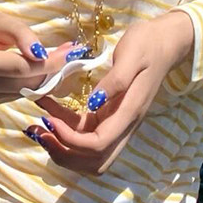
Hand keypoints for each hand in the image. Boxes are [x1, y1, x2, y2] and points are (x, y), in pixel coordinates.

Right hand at [0, 1, 71, 103]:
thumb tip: (42, 55)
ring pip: (24, 91)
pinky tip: (39, 69)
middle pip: (24, 83)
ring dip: (44, 77)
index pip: (20, 68)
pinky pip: (18, 94)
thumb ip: (23, 35)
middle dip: (50, 70)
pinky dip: (32, 83)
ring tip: (56, 59)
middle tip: (70, 54)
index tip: (71, 53)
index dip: (48, 64)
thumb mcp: (3, 20)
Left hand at [32, 11, 193, 173]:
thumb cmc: (147, 44)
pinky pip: (85, 131)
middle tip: (40, 133)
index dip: (71, 140)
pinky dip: (64, 128)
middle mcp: (123, 125)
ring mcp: (116, 122)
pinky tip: (47, 111)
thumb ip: (114, 81)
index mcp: (129, 113)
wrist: (164, 42)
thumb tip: (93, 104)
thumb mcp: (131, 55)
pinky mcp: (109, 115)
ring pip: (89, 153)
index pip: (98, 145)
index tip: (50, 120)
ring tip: (38, 129)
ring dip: (62, 147)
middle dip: (64, 154)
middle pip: (94, 161)